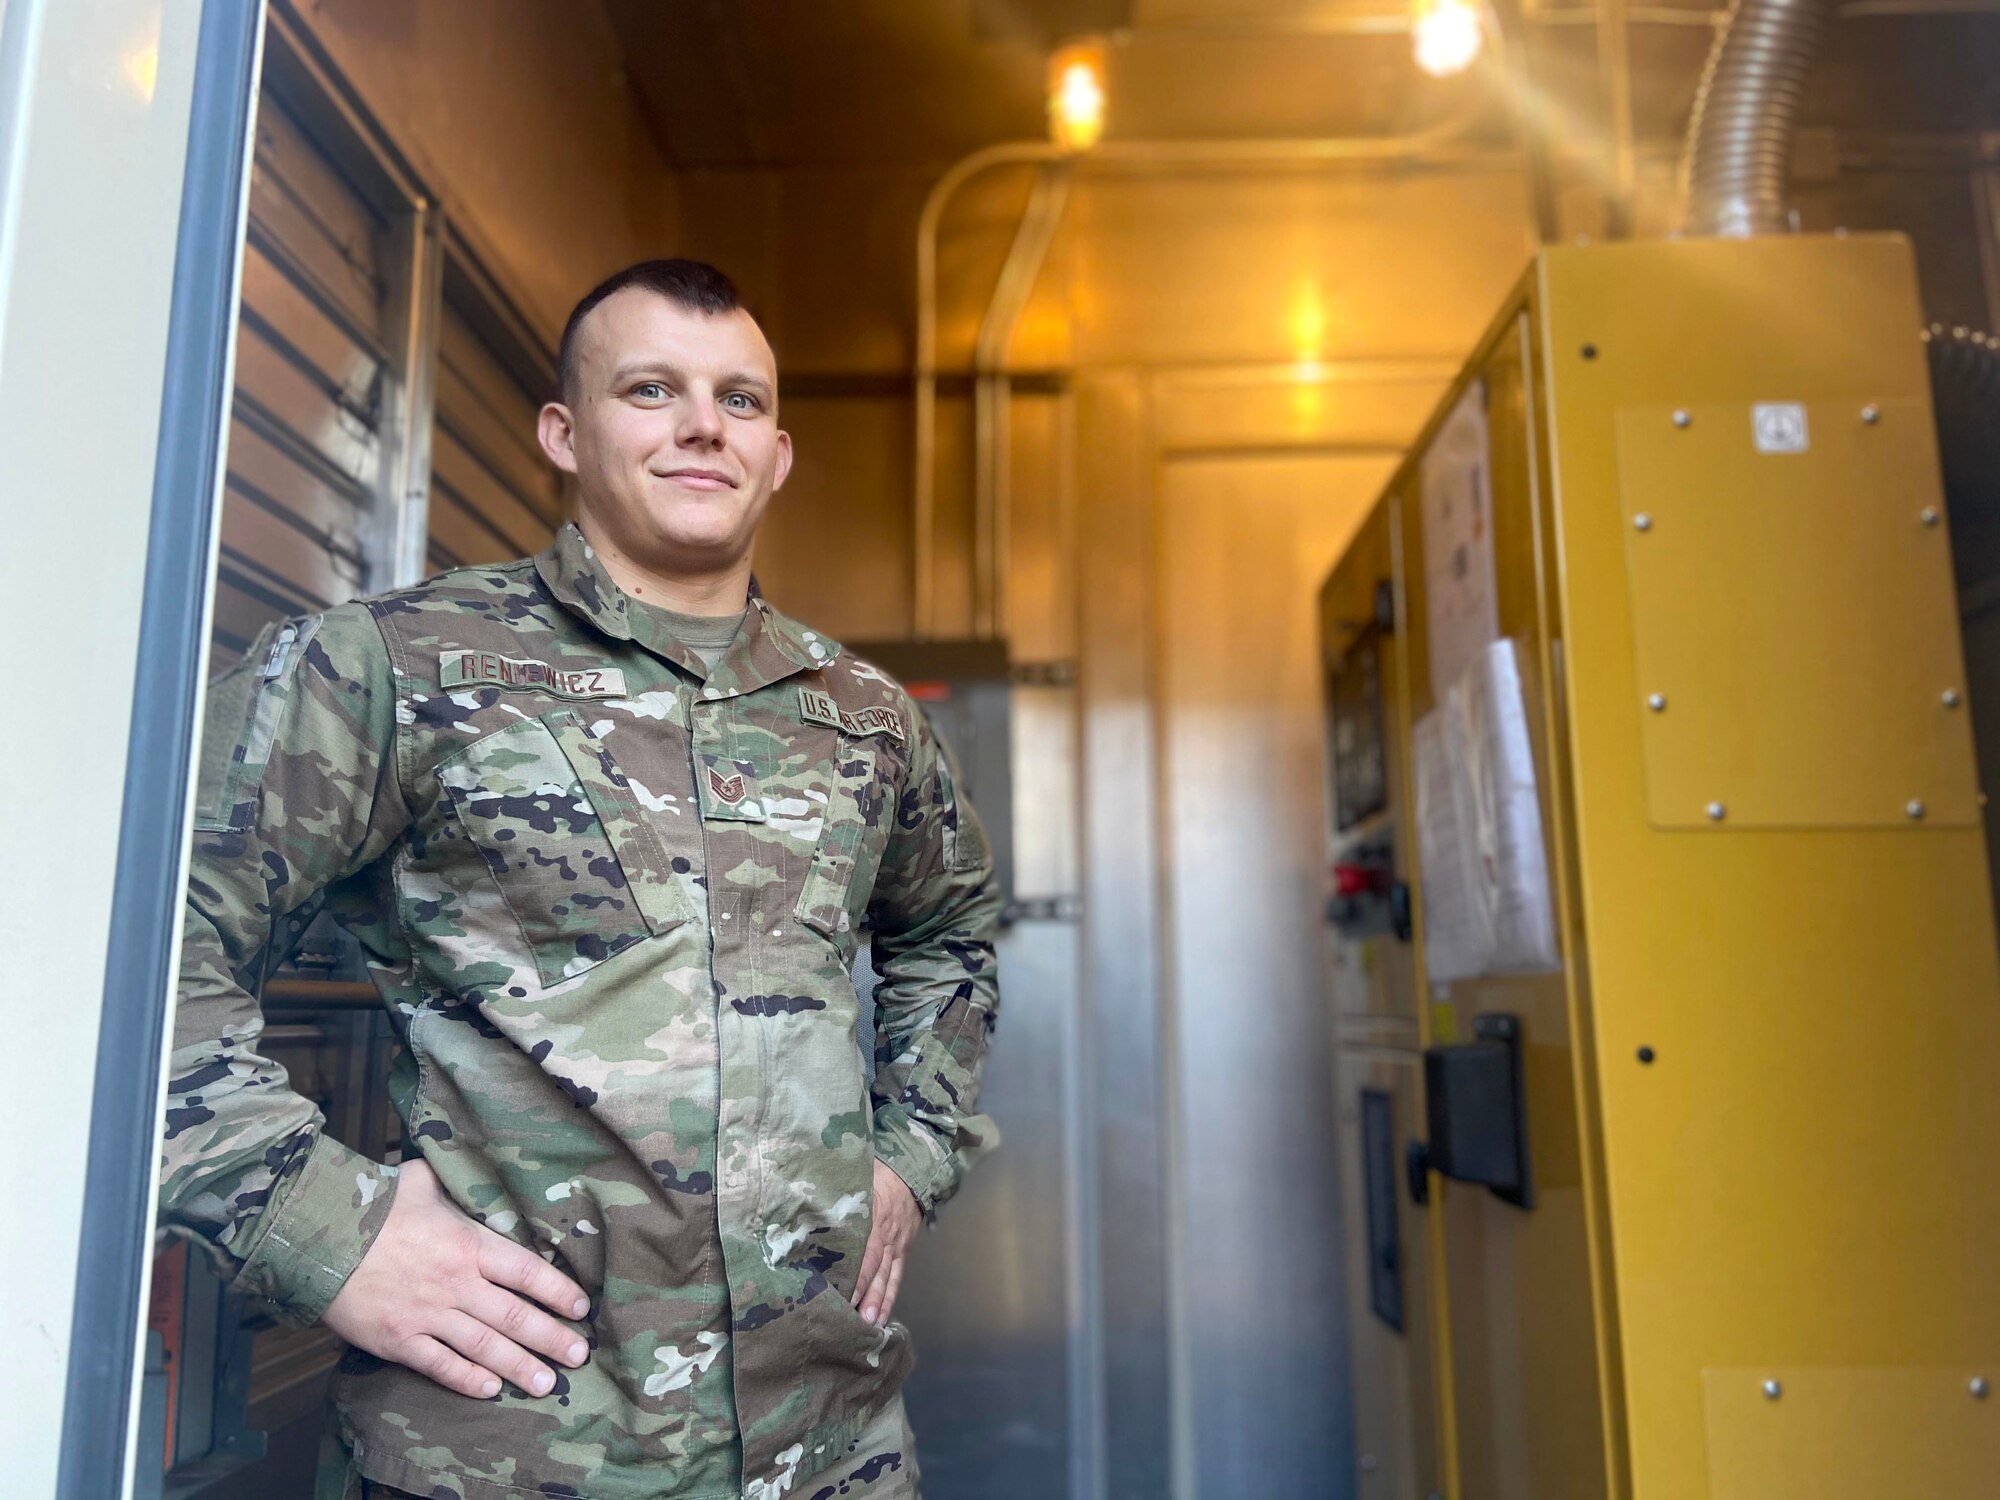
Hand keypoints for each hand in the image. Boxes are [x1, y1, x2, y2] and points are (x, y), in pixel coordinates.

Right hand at [323, 1158, 590, 1399]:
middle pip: (514, 1316)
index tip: (580, 1308)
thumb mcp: (421, 1181)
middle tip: (579, 1357)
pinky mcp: (397, 1340)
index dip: (557, 1292)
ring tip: (548, 1384)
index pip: (527, 1271)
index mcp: (468, 1243)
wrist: (317, 1237)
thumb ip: (451, 1183)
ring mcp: (427, 1315)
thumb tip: (465, 1162)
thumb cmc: (373, 1204)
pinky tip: (491, 1390)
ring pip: (484, 1347)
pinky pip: (439, 1365)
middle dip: (551, 1338)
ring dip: (519, 1367)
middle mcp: (455, 1283)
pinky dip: (467, 1380)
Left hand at [851, 1157, 920, 1325]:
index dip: (858, 1275)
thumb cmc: (878, 1173)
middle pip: (877, 1271)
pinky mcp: (901, 1252)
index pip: (867, 1251)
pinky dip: (890, 1297)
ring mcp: (896, 1247)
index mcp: (876, 1218)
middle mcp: (887, 1237)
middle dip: (867, 1297)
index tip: (846, 1295)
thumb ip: (839, 1189)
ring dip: (879, 1303)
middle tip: (857, 1322)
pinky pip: (896, 1277)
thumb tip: (809, 1195)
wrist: (912, 1174)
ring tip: (870, 1326)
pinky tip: (882, 1316)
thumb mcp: (859, 1175)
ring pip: (888, 1278)